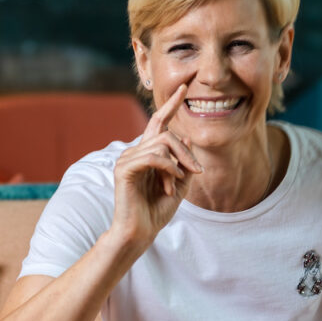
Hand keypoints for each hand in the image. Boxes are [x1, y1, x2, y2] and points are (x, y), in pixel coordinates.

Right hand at [111, 84, 201, 244]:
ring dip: (177, 165)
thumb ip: (185, 162)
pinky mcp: (124, 169)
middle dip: (185, 151)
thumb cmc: (157, 211)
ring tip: (176, 185)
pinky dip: (167, 168)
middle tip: (198, 171)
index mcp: (147, 153)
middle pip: (165, 133)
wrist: (140, 232)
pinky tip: (171, 184)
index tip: (183, 88)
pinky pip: (152, 157)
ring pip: (161, 145)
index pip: (158, 122)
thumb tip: (186, 137)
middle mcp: (134, 151)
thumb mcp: (181, 184)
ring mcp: (127, 159)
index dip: (171, 104)